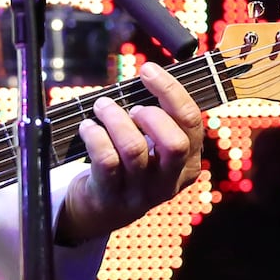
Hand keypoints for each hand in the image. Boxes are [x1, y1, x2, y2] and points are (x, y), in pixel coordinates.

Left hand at [56, 62, 202, 245]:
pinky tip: (87, 127)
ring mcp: (141, 192)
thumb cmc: (128, 164)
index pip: (192, 122)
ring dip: (114, 119)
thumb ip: (155, 117)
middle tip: (131, 107)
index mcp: (188, 163)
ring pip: (134, 149)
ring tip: (102, 107)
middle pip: (175, 143)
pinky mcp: (112, 196)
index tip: (148, 69)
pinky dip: (94, 135)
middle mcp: (169, 180)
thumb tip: (146, 76)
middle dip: (151, 115)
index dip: (171, 91)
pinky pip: (106, 160)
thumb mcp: (152, 146)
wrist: (102, 209)